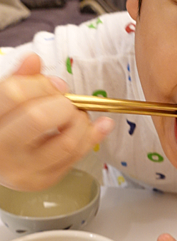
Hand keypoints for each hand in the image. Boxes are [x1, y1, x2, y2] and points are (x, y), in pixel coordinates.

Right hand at [0, 53, 113, 189]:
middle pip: (40, 118)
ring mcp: (25, 170)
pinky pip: (75, 158)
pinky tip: (101, 125)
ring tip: (77, 115)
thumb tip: (35, 59)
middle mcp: (4, 150)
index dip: (41, 85)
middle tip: (67, 102)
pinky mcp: (44, 181)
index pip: (15, 94)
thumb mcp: (1, 102)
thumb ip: (17, 80)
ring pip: (66, 143)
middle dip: (63, 104)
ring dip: (81, 122)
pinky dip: (91, 138)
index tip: (54, 86)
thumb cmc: (2, 127)